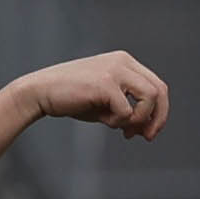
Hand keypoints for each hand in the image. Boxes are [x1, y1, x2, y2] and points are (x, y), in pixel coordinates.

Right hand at [19, 52, 168, 142]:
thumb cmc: (71, 99)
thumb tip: (147, 129)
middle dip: (157, 118)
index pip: (156, 85)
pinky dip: (118, 122)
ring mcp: (115, 70)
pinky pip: (127, 111)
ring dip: (138, 120)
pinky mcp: (105, 83)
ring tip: (120, 129)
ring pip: (149, 97)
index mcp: (125, 62)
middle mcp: (123, 62)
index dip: (158, 111)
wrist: (40, 92)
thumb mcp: (105, 104)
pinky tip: (103, 121)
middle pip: (159, 90)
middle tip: (146, 137)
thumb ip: (127, 110)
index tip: (145, 131)